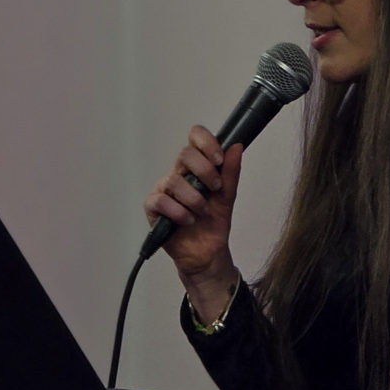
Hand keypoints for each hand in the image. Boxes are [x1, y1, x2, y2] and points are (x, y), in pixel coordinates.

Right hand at [144, 127, 242, 308]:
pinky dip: (178, 211)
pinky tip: (188, 220)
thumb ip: (231, 172)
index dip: (206, 143)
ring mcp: (164, 189)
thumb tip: (236, 146)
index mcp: (196, 166)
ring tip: (202, 212)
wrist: (207, 252)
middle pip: (184, 154)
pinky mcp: (154, 208)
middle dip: (204, 171)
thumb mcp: (228, 196)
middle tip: (215, 188)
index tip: (219, 159)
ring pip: (174, 180)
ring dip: (194, 198)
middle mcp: (178, 174)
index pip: (194, 138)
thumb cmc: (213, 222)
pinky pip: (161, 200)